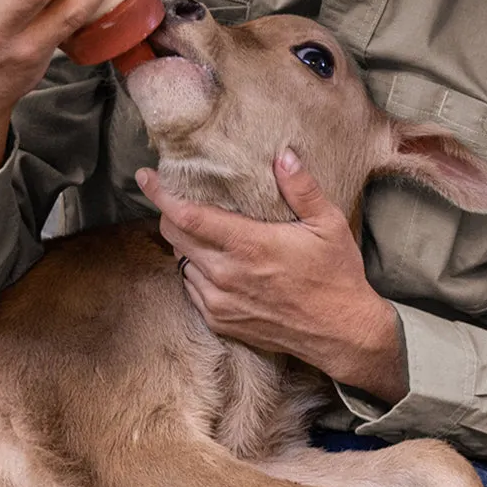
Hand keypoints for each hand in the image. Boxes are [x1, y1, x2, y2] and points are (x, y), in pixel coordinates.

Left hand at [136, 151, 408, 403]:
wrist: (340, 332)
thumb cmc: (336, 275)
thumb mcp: (327, 224)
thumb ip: (301, 188)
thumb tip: (283, 155)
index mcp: (248, 245)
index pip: (187, 216)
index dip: (161, 195)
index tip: (146, 177)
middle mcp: (226, 274)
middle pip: (175, 236)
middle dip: (170, 213)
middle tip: (177, 199)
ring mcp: (220, 302)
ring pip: (182, 263)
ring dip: (185, 244)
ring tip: (202, 232)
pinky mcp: (221, 321)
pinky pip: (192, 289)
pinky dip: (196, 272)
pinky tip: (215, 263)